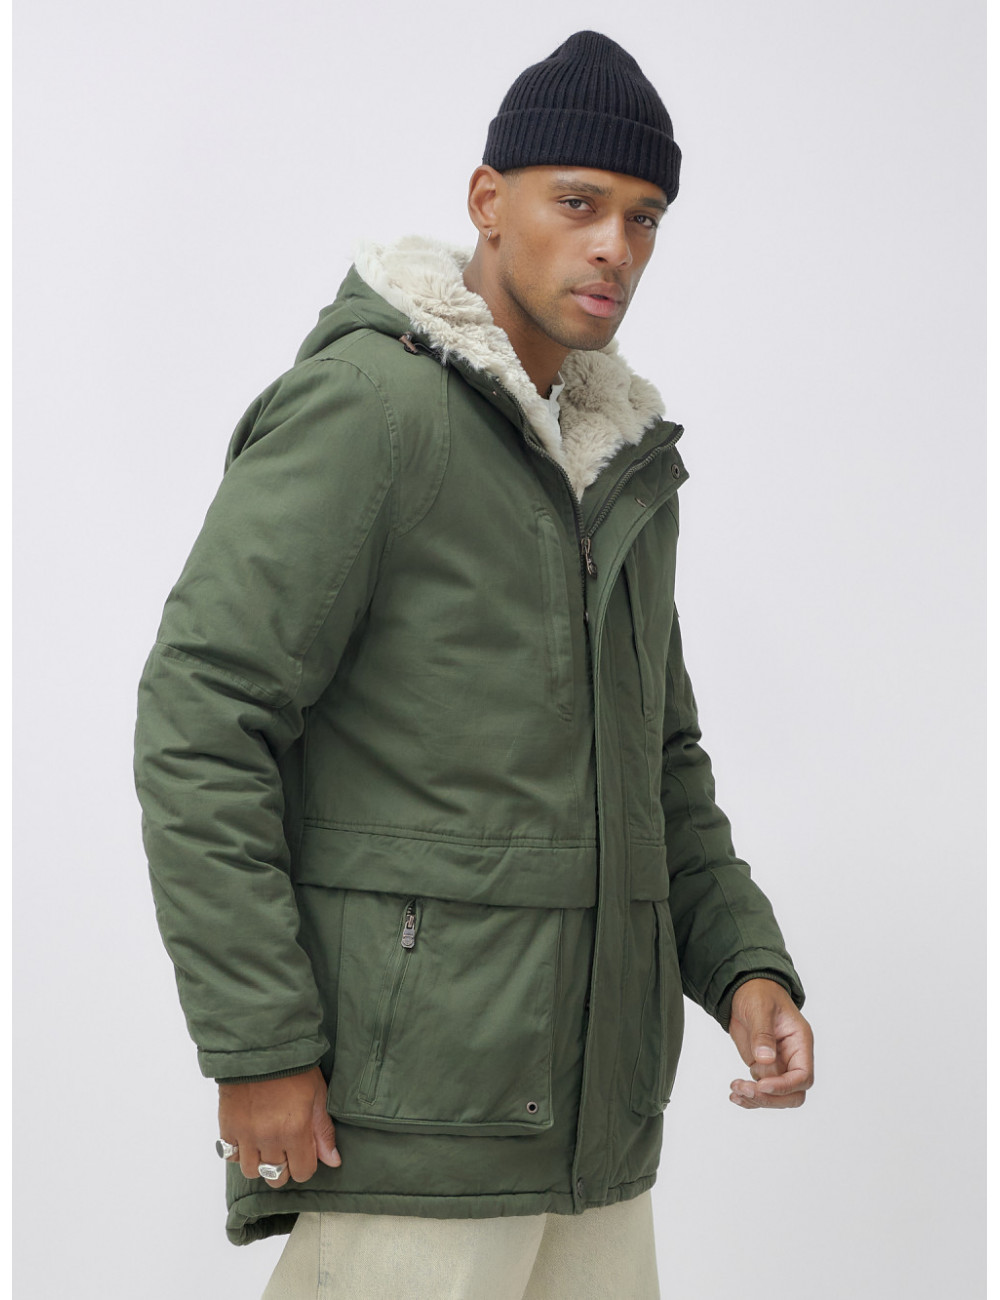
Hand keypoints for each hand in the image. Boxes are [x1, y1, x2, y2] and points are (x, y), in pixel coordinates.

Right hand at [218, 1065, 340, 1187]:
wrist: (260, 1046)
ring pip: (251, 1171)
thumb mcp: (317, 1094)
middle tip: (285, 1148)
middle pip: (276, 1177)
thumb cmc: (293, 1067)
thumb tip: (332, 1160)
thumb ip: (323, 1131)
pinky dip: (239, 1151)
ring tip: (266, 1143)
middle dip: (284, 1167)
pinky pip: (230, 1155)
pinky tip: (249, 1136)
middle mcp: (269, 1137)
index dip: (306, 1165)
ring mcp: (245, 1134)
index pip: (301, 1172)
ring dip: (260, 1162)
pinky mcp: (227, 1126)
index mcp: (294, 1130)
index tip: (305, 1151)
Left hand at [728, 979, 813, 1109]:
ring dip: (756, 1099)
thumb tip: (765, 1059)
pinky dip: (749, 1097)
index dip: (785, 1086)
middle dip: (769, 1097)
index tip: (762, 1085)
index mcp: (800, 1042)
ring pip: (776, 1097)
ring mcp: (778, 1065)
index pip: (803, 1076)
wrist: (744, 990)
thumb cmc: (759, 993)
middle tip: (745, 1089)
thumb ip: (763, 1033)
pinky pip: (761, 1092)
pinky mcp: (763, 1068)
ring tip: (734, 1089)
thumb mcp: (760, 1007)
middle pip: (793, 1094)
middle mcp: (792, 1058)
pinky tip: (734, 1095)